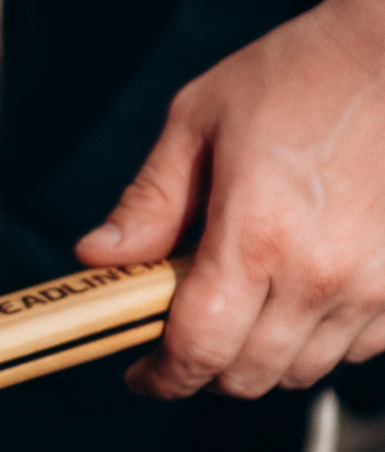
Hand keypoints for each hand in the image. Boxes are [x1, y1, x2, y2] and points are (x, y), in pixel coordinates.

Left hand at [76, 0, 384, 398]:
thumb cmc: (294, 75)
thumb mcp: (197, 123)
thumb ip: (148, 203)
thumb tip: (95, 259)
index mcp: (256, 237)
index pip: (198, 350)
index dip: (161, 375)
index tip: (141, 374)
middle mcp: (321, 274)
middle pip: (248, 376)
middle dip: (205, 370)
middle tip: (183, 338)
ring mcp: (375, 283)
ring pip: (304, 370)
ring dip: (263, 357)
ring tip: (242, 309)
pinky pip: (361, 347)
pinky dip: (322, 339)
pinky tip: (300, 295)